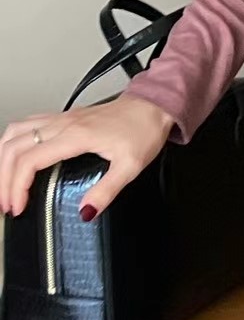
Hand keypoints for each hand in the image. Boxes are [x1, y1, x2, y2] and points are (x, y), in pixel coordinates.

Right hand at [0, 95, 176, 220]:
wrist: (152, 107)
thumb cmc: (143, 130)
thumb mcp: (131, 167)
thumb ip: (106, 191)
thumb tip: (85, 211)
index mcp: (75, 136)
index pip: (30, 161)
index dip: (17, 186)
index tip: (18, 206)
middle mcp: (63, 124)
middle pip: (14, 148)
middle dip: (4, 178)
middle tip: (7, 202)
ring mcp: (61, 118)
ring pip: (15, 132)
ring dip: (3, 157)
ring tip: (4, 182)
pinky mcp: (64, 118)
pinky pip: (26, 124)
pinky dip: (12, 142)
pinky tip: (15, 154)